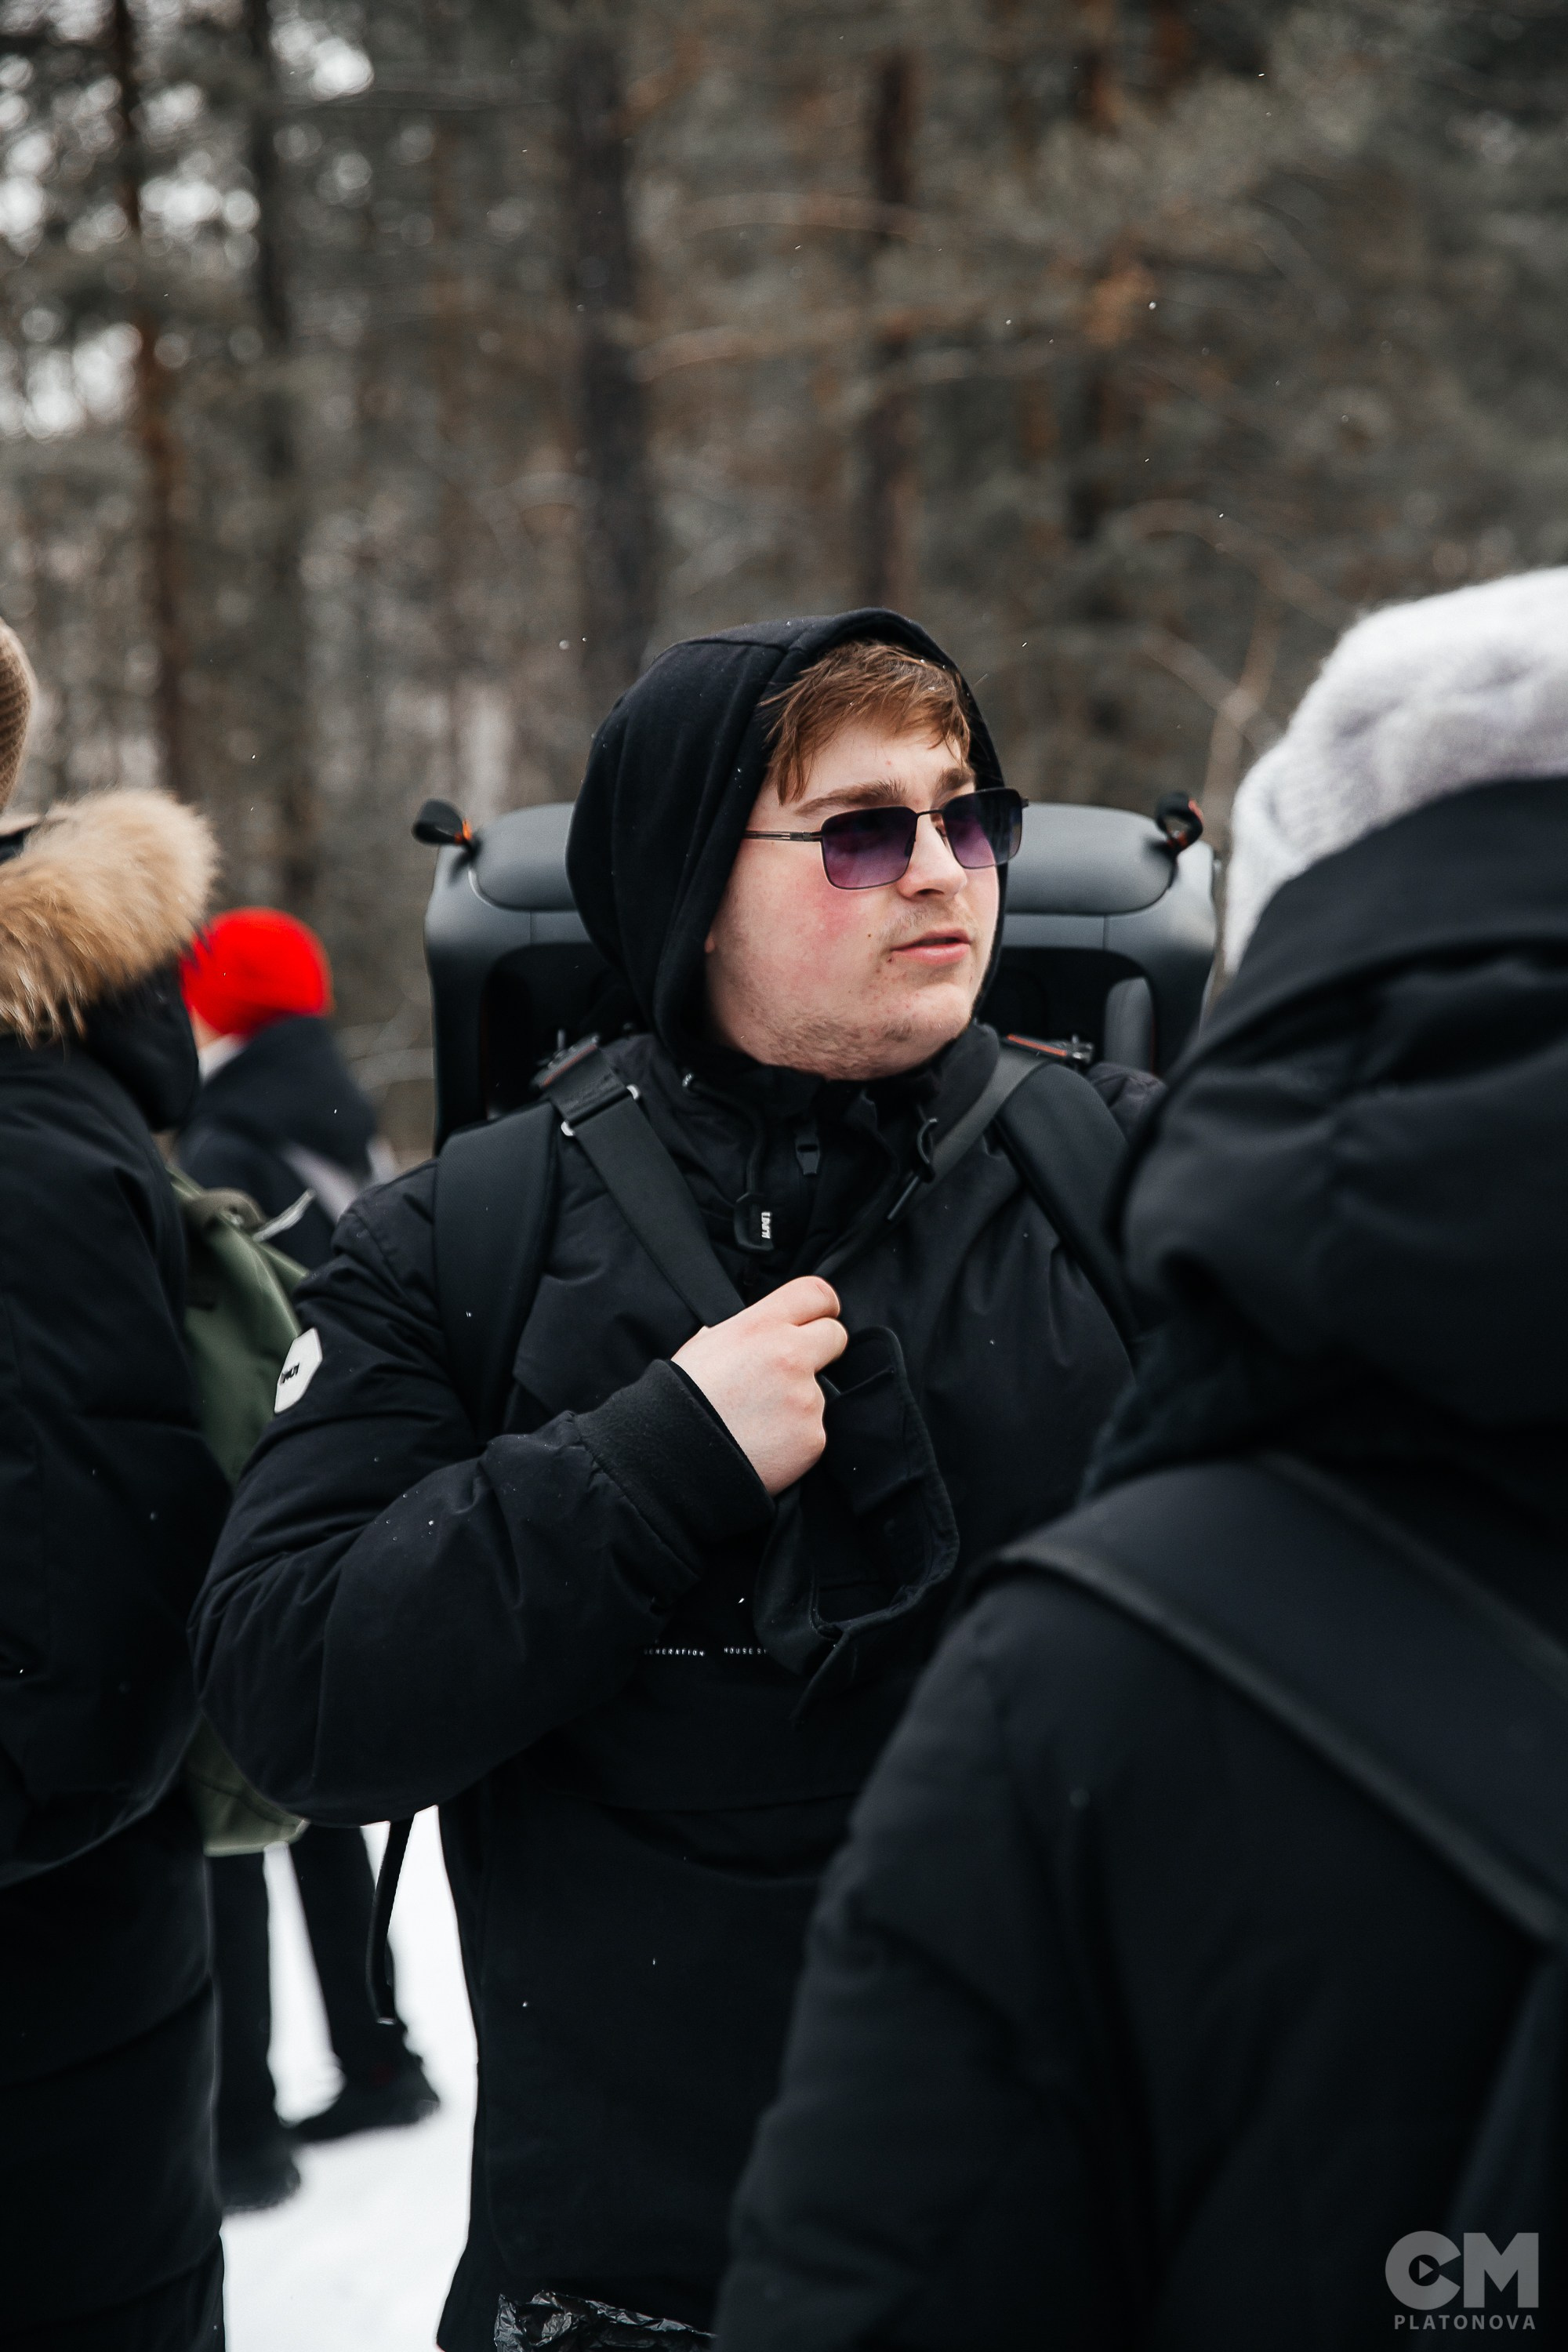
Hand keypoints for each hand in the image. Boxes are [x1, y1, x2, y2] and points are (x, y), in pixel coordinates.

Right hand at [673, 1277, 846, 1495]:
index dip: (823, 1306)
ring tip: (757, 1420)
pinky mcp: (813, 1437)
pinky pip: (814, 1431)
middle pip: (835, 1335)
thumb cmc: (680, 1401)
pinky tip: (765, 1444)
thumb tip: (753, 1331)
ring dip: (799, 1402)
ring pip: (821, 1391)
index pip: (816, 1294)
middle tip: (794, 1369)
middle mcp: (789, 1356)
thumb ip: (740, 1332)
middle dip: (821, 1349)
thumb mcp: (703, 1347)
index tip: (822, 1316)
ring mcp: (805, 1398)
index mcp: (760, 1326)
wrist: (674, 1458)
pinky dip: (795, 1438)